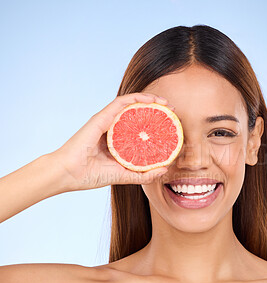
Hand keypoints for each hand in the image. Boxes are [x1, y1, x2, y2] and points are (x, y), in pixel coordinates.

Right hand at [49, 93, 174, 190]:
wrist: (68, 174)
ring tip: (166, 103)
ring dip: (150, 99)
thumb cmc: (90, 175)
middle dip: (157, 108)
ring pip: (131, 103)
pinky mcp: (101, 117)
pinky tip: (150, 100)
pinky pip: (121, 102)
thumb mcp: (124, 175)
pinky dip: (137, 98)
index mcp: (117, 139)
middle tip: (173, 111)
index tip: (171, 125)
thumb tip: (165, 170)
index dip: (155, 122)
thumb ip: (143, 174)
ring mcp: (106, 120)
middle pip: (137, 112)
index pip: (139, 125)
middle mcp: (112, 127)